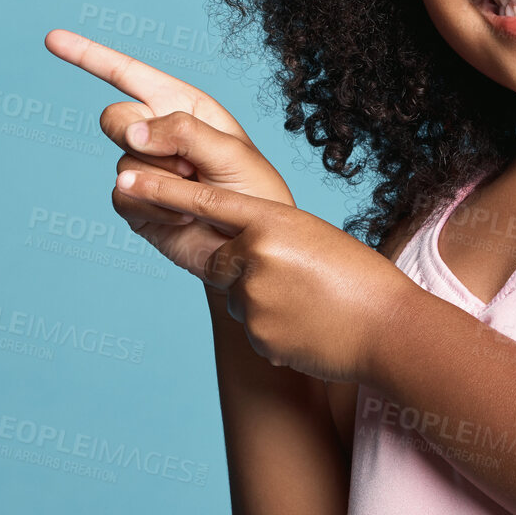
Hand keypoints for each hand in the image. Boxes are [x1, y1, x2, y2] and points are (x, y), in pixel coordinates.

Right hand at [43, 28, 294, 273]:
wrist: (247, 247)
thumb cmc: (252, 192)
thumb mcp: (231, 152)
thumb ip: (184, 133)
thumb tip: (132, 133)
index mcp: (182, 106)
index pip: (129, 74)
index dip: (89, 56)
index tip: (51, 39)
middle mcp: (157, 133)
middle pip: (115, 119)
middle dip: (136, 135)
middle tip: (182, 162)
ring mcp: (142, 169)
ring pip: (124, 162)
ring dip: (163, 181)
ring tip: (197, 192)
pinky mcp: (134, 203)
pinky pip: (123, 196)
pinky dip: (154, 206)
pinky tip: (183, 215)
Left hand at [115, 167, 417, 382]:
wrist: (390, 331)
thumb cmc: (362, 280)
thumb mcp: (317, 239)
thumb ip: (271, 238)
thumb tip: (238, 258)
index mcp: (275, 220)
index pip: (206, 201)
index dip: (162, 190)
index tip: (125, 179)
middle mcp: (256, 256)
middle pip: (217, 258)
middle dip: (240, 266)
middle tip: (288, 277)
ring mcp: (253, 298)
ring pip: (236, 296)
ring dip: (264, 301)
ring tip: (311, 306)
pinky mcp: (255, 335)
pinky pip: (250, 328)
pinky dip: (274, 328)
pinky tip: (309, 328)